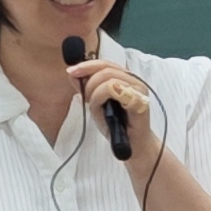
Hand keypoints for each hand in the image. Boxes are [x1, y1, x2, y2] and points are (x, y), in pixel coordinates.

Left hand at [68, 54, 157, 171]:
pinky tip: (101, 107)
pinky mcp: (139, 100)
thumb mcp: (96, 104)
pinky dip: (101, 98)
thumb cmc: (116, 126)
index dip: (86, 65)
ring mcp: (138, 89)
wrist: (132, 146)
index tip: (71, 71)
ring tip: (95, 106)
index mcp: (124, 78)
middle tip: (86, 99)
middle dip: (89, 82)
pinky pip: (114, 90)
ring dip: (94, 92)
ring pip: (109, 78)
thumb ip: (86, 88)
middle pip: (106, 68)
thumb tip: (72, 73)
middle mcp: (133, 80)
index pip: (104, 63)